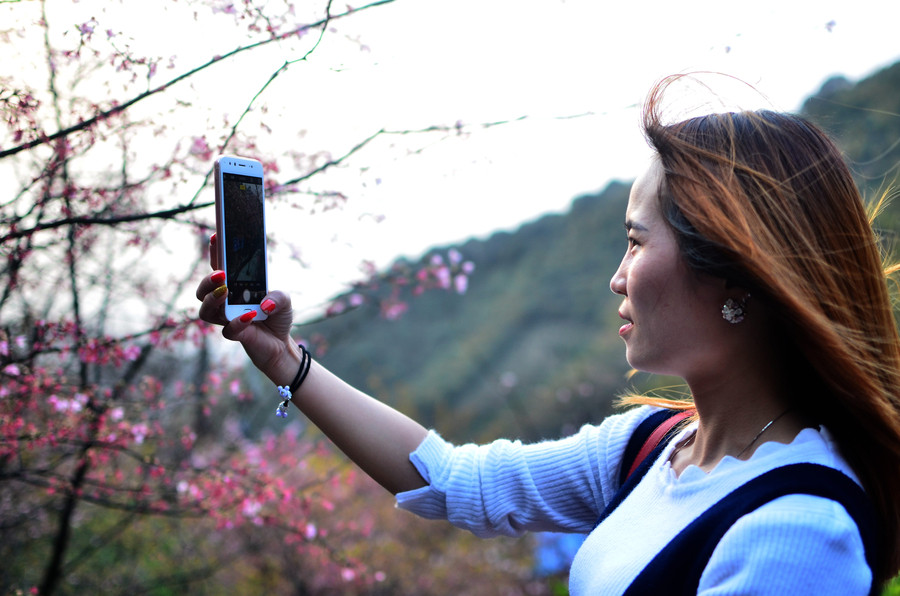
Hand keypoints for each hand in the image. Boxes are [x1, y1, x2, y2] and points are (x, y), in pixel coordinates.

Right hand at [196, 234, 298, 384]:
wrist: (281, 343)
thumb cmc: (276, 316)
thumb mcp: (284, 300)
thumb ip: (278, 296)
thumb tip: (265, 303)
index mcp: (233, 287)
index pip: (218, 267)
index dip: (215, 252)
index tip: (217, 236)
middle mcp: (225, 302)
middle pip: (202, 290)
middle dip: (207, 280)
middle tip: (221, 274)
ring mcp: (226, 319)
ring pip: (206, 310)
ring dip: (213, 300)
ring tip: (226, 292)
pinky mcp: (235, 335)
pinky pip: (228, 330)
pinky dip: (238, 322)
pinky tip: (250, 316)